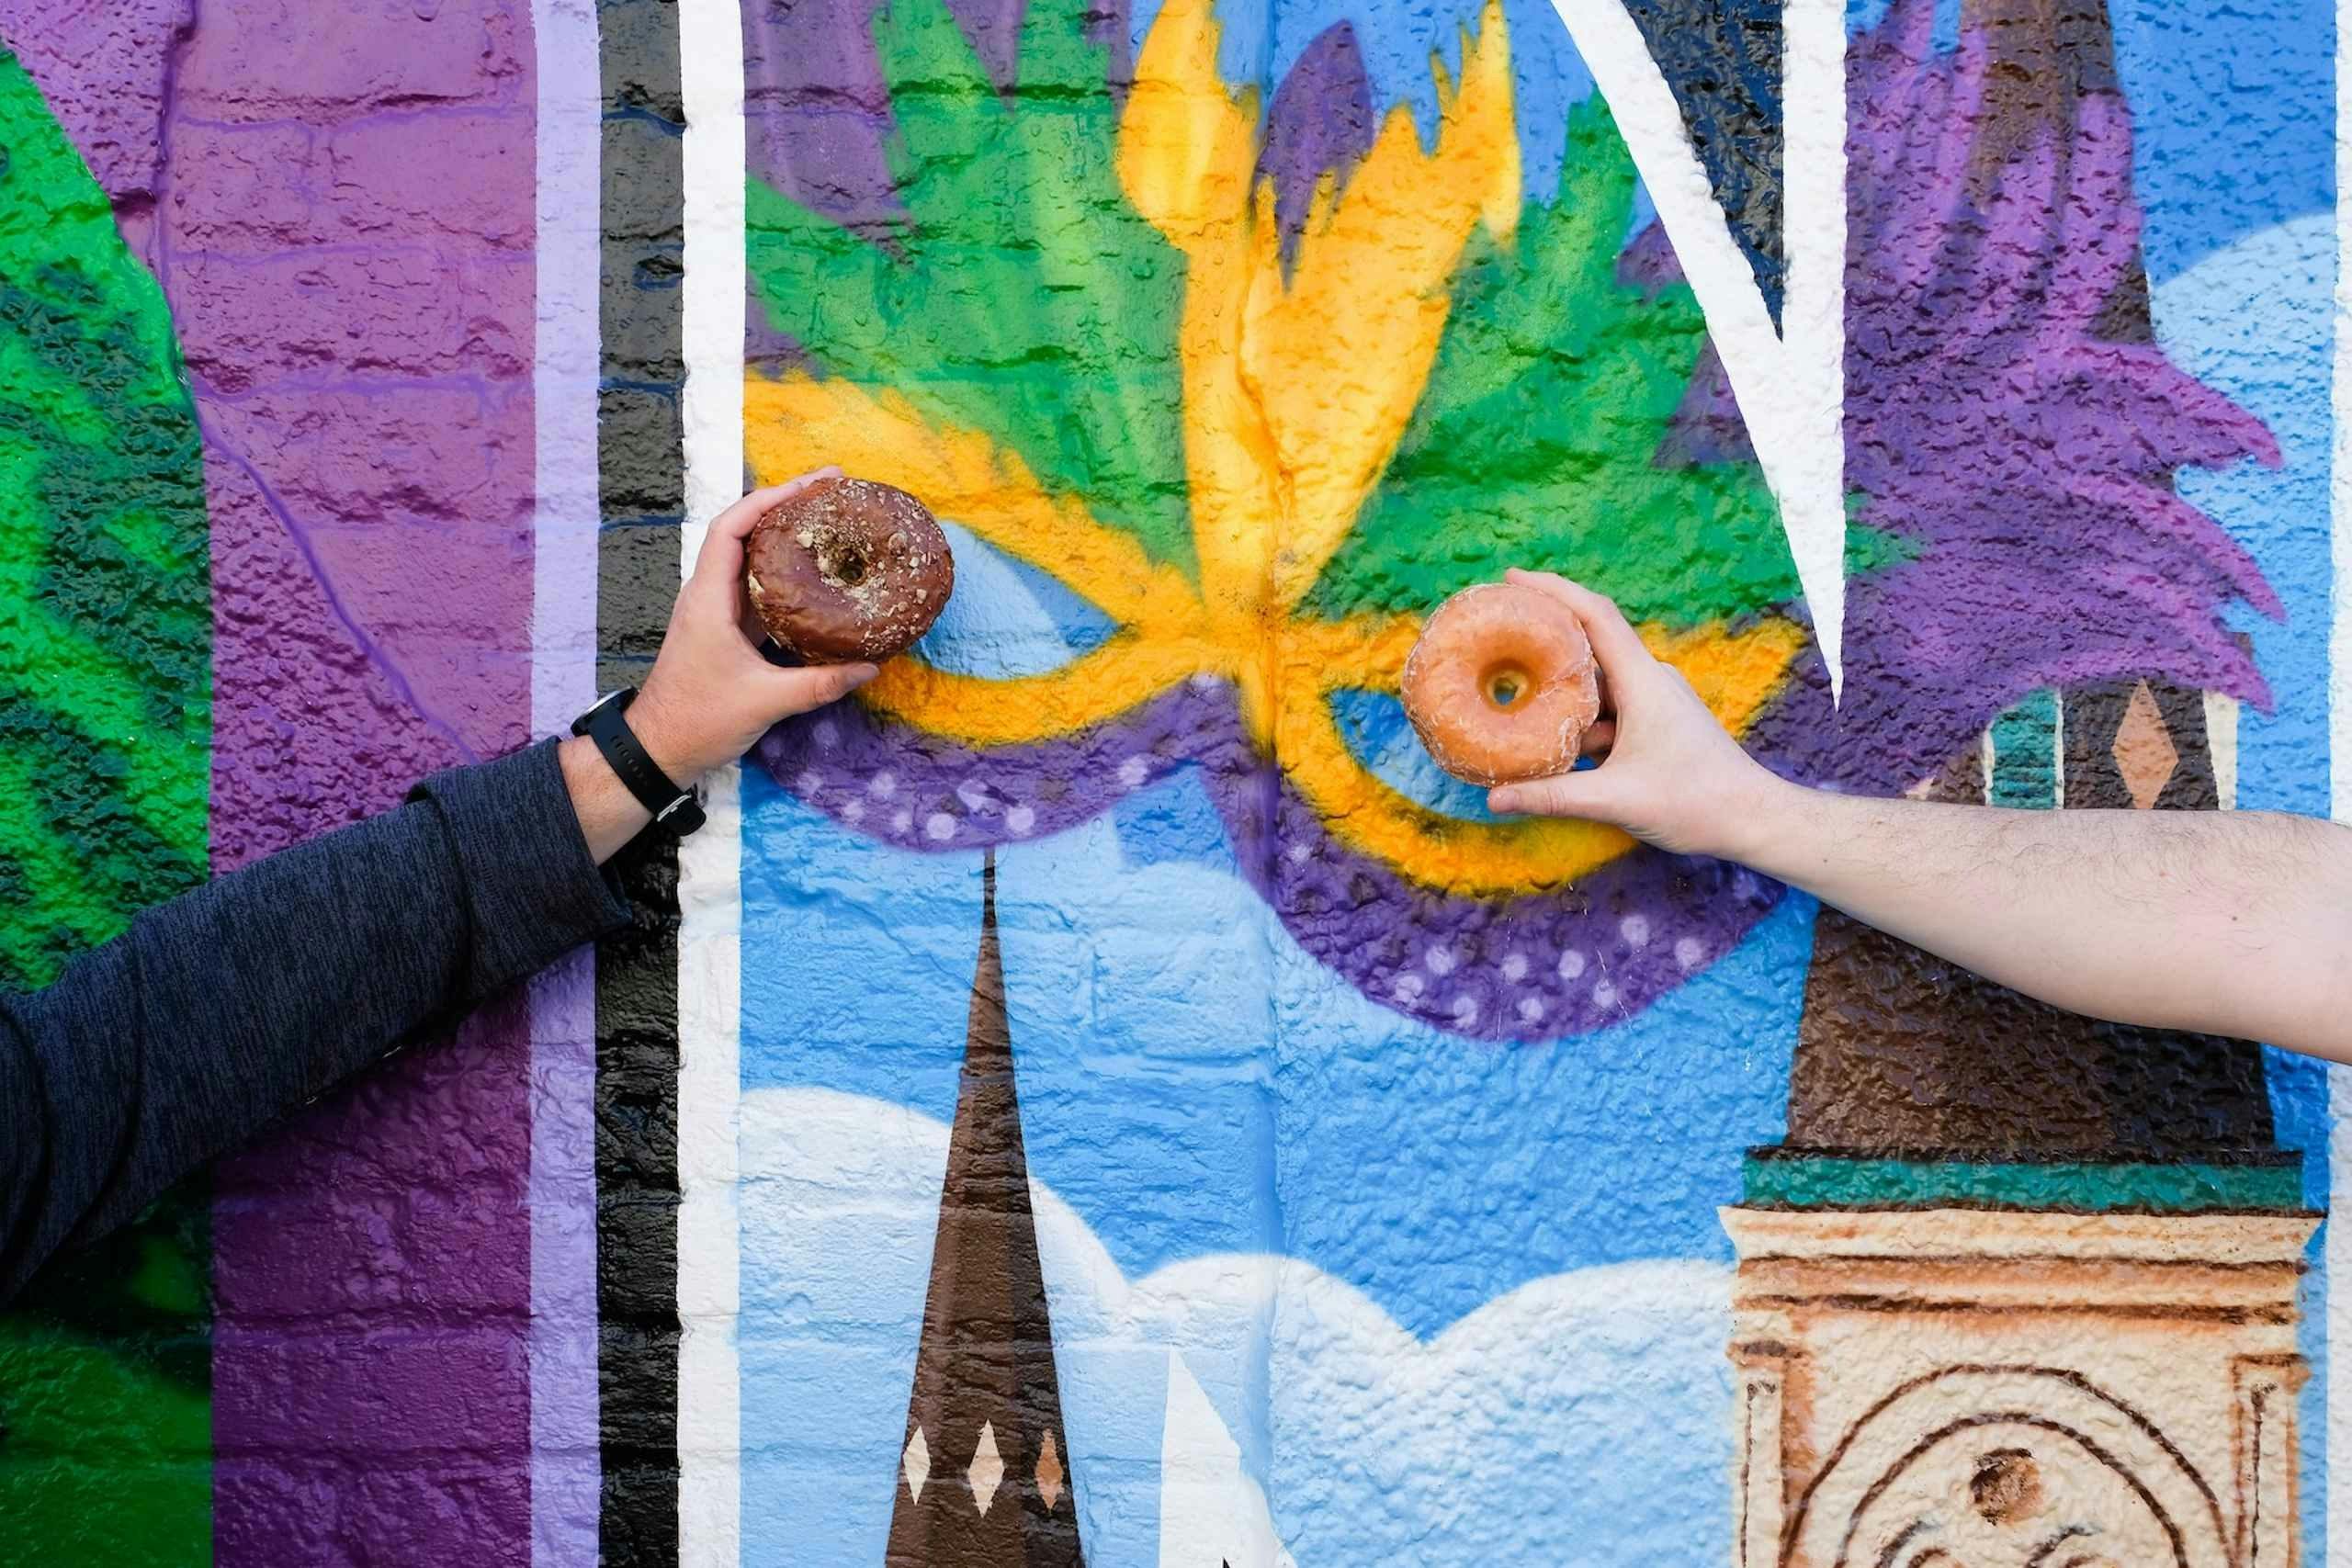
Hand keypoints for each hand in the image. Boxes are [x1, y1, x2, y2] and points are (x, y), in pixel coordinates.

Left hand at [628, 469, 878, 782]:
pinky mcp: (726, 630)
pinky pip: (758, 589)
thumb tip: (869, 666)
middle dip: (787, 506)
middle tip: (832, 492)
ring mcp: (716, 612)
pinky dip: (787, 574)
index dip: (770, 499)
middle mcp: (708, 595)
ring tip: (830, 522)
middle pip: (746, 532)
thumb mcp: (765, 702)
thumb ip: (820, 684)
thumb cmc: (698, 721)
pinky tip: (817, 575)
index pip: (732, 528)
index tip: (812, 485)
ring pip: (752, 559)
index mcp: (708, 599)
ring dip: (787, 537)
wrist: (658, 749)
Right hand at [1482, 569, 1786, 857]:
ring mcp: (1656, 699)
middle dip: (1545, 638)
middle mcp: (1650, 680)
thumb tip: (1495, 798)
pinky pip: (1611, 706)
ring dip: (1562, 689)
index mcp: (1642, 681)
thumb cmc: (1695, 802)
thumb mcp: (1614, 799)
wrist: (1752, 818)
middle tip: (1500, 636)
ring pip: (1598, 682)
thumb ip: (1551, 796)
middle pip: (1590, 643)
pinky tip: (1558, 743)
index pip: (1595, 615)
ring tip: (1515, 696)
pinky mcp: (1659, 720)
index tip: (1513, 577)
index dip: (1553, 590)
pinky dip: (1582, 717)